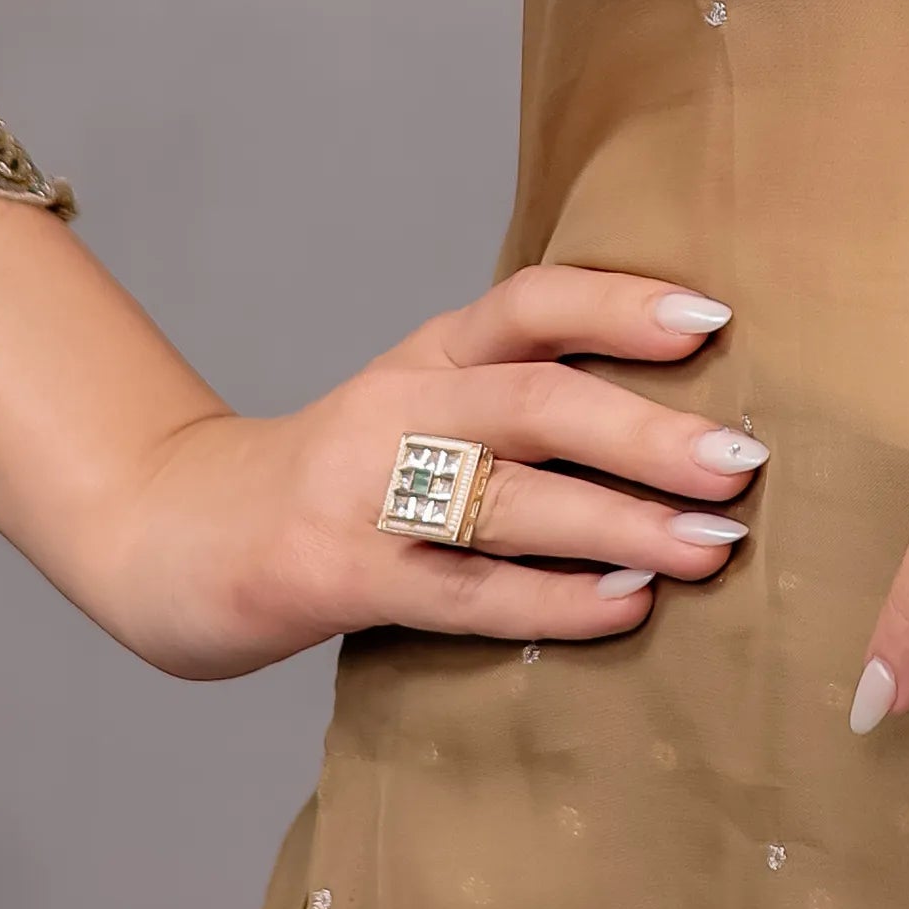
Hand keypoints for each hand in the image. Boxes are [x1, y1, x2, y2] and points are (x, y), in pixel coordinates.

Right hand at [128, 263, 771, 678]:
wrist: (166, 532)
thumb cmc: (332, 476)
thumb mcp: (415, 405)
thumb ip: (515, 398)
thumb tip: (678, 412)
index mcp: (427, 355)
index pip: (530, 303)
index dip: (621, 303)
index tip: (715, 320)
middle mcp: (397, 408)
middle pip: (536, 403)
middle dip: (649, 431)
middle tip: (742, 461)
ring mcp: (362, 495)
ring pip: (509, 501)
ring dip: (622, 522)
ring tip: (713, 544)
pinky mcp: (336, 577)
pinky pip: (464, 592)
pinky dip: (553, 599)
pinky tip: (626, 605)